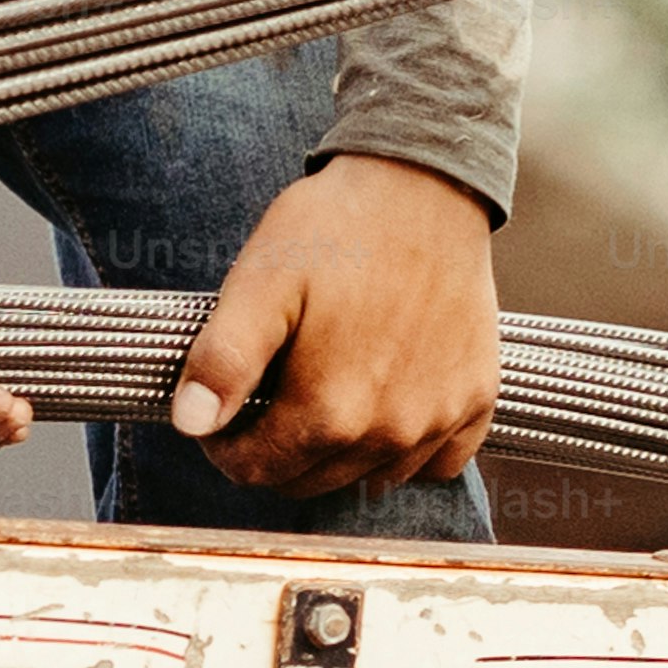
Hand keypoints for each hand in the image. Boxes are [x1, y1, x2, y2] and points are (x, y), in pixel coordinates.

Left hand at [167, 156, 499, 500]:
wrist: (426, 185)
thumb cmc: (338, 228)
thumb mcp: (262, 281)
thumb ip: (224, 359)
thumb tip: (190, 424)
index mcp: (329, 410)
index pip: (258, 470)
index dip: (228, 444)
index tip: (225, 409)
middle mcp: (390, 432)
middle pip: (311, 482)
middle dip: (279, 450)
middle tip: (270, 392)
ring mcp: (440, 420)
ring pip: (370, 478)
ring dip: (340, 452)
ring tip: (327, 386)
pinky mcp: (477, 402)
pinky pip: (436, 463)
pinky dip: (407, 449)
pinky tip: (387, 400)